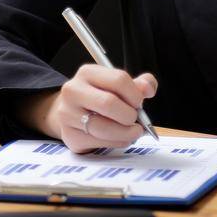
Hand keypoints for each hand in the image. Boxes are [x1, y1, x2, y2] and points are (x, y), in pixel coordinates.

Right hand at [21, 64, 157, 151]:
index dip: (135, 94)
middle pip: (109, 103)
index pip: (118, 80)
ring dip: (126, 133)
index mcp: (87, 73)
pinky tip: (121, 138)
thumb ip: (138, 84)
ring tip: (134, 132)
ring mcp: (68, 114)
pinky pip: (99, 142)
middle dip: (129, 115)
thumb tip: (148, 89)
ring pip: (103, 127)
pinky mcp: (70, 135)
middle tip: (136, 120)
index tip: (139, 103)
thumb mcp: (117, 85)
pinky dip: (117, 142)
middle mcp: (73, 91)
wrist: (73, 114)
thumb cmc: (100, 98)